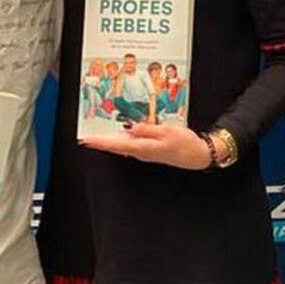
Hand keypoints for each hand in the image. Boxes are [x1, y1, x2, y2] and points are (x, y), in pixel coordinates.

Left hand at [80, 122, 210, 169]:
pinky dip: (125, 137)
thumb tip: (130, 127)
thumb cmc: (185, 144)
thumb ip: (147, 129)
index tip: (86, 140)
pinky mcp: (149, 150)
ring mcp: (145, 152)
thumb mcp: (167, 131)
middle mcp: (141, 152)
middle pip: (116, 145)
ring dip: (112, 138)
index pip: (116, 145)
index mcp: (144, 147)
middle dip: (102, 139)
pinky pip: (133, 143)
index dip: (100, 142)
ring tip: (100, 130)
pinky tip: (123, 131)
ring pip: (124, 144)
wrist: (198, 156)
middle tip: (87, 133)